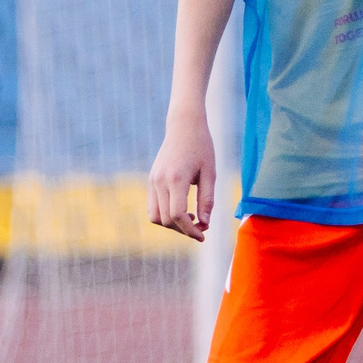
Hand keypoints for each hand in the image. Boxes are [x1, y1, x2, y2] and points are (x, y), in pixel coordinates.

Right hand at [148, 109, 215, 240]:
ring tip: (191, 219)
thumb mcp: (210, 174)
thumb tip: (205, 223)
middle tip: (202, 228)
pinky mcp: (151, 180)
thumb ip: (207, 200)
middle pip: (166, 219)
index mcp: (176, 179)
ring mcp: (152, 181)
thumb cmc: (202, 148)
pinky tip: (182, 210)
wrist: (184, 126)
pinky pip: (153, 206)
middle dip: (183, 230)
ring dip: (172, 224)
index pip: (177, 215)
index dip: (190, 230)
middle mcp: (160, 181)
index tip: (203, 235)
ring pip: (155, 216)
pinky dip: (165, 214)